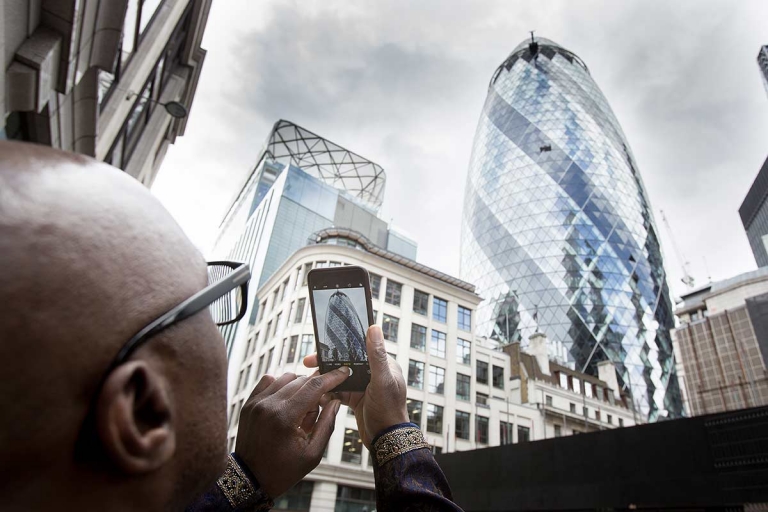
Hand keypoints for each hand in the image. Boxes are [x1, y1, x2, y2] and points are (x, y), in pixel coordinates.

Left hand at [234, 367, 349, 497]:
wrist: (250, 479)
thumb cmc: (283, 470)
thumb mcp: (312, 454)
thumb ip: (327, 424)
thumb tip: (336, 400)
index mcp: (285, 418)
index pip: (314, 387)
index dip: (332, 377)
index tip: (343, 371)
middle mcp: (268, 405)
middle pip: (302, 381)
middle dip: (316, 391)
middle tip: (316, 412)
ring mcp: (256, 403)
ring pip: (286, 378)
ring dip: (299, 388)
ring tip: (299, 412)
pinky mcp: (249, 403)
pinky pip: (269, 381)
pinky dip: (281, 386)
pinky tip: (286, 403)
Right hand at [304, 325, 408, 447]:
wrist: (387, 440)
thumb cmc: (390, 410)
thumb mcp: (382, 380)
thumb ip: (377, 355)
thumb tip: (374, 327)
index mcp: (382, 364)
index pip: (358, 348)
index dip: (339, 347)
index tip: (320, 348)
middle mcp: (373, 373)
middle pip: (345, 362)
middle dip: (327, 364)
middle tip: (308, 364)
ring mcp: (364, 386)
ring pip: (339, 377)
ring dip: (326, 380)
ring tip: (312, 384)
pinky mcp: (356, 398)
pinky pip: (338, 392)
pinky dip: (329, 394)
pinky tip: (320, 398)